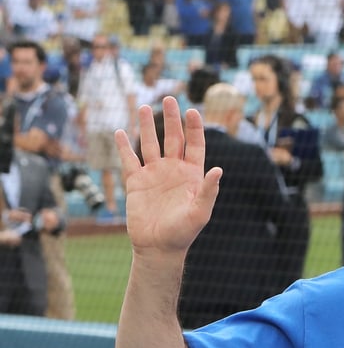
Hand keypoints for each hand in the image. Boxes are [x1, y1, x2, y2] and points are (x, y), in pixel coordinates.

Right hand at [114, 96, 221, 255]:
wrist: (158, 248)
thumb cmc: (183, 233)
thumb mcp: (199, 213)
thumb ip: (208, 191)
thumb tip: (219, 170)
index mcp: (191, 175)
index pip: (194, 145)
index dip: (194, 128)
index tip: (192, 111)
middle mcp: (173, 170)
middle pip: (173, 138)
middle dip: (171, 119)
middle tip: (169, 99)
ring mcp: (153, 174)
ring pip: (150, 143)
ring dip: (148, 125)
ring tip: (145, 107)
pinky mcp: (136, 182)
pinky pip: (128, 159)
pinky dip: (123, 146)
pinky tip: (120, 132)